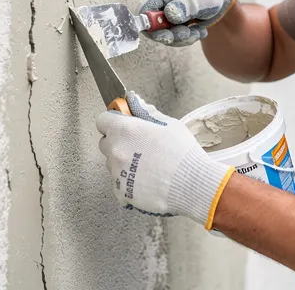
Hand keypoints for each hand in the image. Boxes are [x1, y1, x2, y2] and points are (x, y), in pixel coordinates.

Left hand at [96, 91, 234, 228]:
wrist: (191, 184)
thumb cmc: (182, 153)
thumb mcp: (169, 124)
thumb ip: (146, 112)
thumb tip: (135, 102)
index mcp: (125, 130)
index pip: (103, 120)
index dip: (114, 121)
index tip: (124, 124)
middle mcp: (116, 151)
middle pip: (105, 143)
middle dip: (118, 142)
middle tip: (139, 146)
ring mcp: (117, 173)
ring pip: (113, 164)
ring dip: (124, 163)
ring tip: (148, 166)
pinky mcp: (122, 192)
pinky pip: (120, 184)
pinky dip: (129, 183)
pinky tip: (147, 180)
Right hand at [137, 0, 234, 45]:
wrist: (218, 0)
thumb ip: (189, 5)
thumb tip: (170, 14)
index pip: (144, 8)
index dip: (151, 25)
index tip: (169, 36)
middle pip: (151, 23)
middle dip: (171, 34)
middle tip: (189, 34)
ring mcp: (160, 6)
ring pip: (159, 32)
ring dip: (179, 37)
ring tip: (198, 32)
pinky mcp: (164, 16)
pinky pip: (167, 33)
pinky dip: (181, 37)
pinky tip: (197, 31)